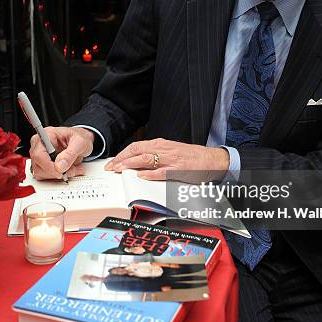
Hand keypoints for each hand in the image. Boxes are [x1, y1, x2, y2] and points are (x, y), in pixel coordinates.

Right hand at [30, 126, 94, 179]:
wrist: (81, 141)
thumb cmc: (79, 138)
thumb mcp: (80, 143)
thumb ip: (70, 154)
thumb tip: (59, 166)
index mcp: (46, 135)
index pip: (39, 154)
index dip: (48, 166)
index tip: (61, 172)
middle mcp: (39, 145)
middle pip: (38, 166)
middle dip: (57, 172)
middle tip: (72, 169)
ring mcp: (39, 156)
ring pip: (41, 174)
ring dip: (59, 175)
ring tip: (73, 168)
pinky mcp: (41, 165)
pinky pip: (45, 176)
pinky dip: (58, 176)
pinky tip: (68, 170)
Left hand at [105, 138, 229, 181]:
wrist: (210, 160)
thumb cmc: (191, 157)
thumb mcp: (170, 151)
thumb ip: (155, 155)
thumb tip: (137, 161)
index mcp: (161, 144)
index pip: (136, 146)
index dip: (122, 154)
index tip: (113, 162)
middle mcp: (163, 149)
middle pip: (136, 151)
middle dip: (121, 159)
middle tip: (111, 167)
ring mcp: (170, 160)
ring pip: (145, 159)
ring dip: (129, 165)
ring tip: (119, 170)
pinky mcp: (177, 170)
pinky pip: (160, 171)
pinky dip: (149, 174)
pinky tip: (140, 176)